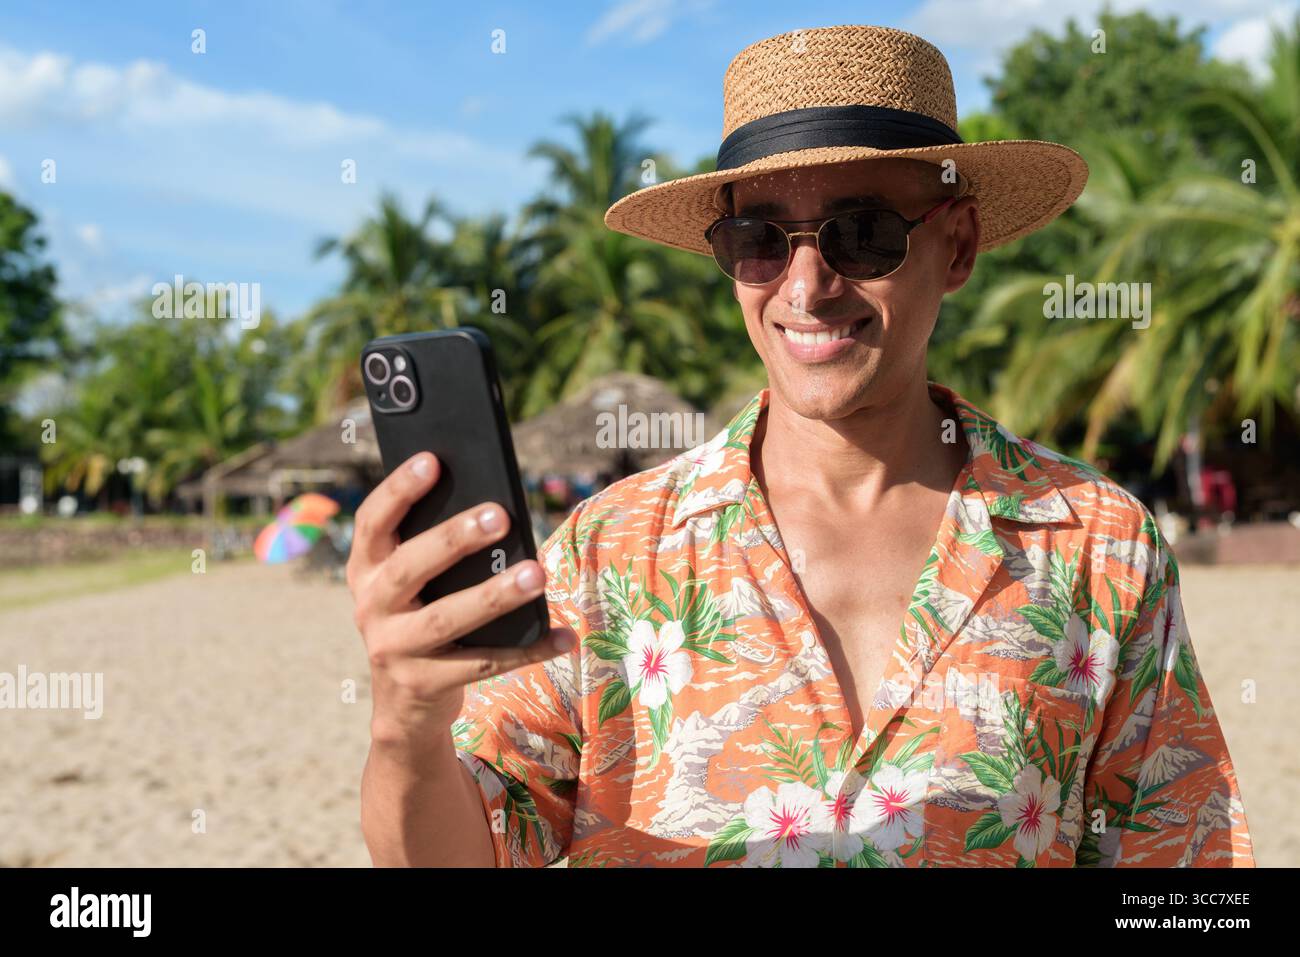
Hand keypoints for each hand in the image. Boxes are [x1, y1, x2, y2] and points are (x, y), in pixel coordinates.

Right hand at [346, 451, 576, 745]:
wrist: (404, 705)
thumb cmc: (421, 618)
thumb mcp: (414, 584)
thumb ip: (436, 548)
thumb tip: (496, 509)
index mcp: (365, 570)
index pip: (372, 522)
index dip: (398, 490)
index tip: (432, 460)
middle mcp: (370, 607)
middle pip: (409, 567)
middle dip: (454, 539)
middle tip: (499, 516)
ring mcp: (394, 649)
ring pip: (446, 618)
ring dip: (494, 595)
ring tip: (537, 574)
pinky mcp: (424, 684)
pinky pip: (483, 664)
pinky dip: (528, 650)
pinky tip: (563, 636)